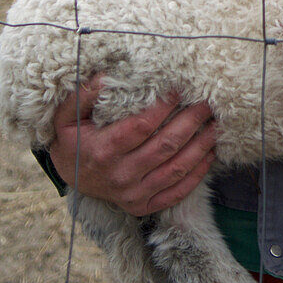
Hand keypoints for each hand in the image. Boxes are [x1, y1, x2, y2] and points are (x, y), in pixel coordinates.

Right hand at [49, 76, 217, 215]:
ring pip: (176, 169)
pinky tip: (209, 154)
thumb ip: (84, 95)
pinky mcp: (142, 205)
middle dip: (191, 121)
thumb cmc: (73, 139)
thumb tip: (105, 77)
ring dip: (201, 146)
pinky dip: (197, 174)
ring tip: (216, 125)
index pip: (142, 126)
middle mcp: (121, 175)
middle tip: (207, 102)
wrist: (69, 175)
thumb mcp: (66, 115)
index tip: (179, 89)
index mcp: (104, 151)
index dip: (164, 107)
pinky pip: (176, 192)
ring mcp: (133, 194)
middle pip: (165, 146)